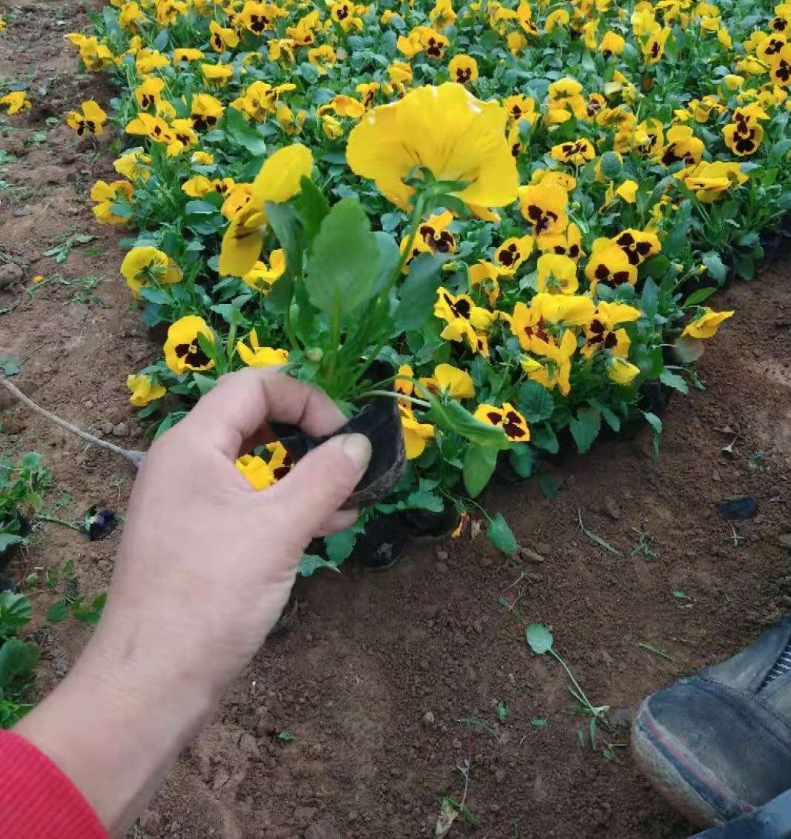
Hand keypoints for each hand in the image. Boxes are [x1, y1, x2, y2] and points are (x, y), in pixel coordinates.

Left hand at [17, 369, 370, 834]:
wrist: (151, 684)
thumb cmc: (212, 596)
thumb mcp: (280, 530)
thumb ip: (325, 478)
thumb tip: (360, 444)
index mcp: (193, 444)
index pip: (254, 385)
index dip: (306, 399)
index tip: (345, 437)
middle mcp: (184, 463)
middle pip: (254, 420)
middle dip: (308, 436)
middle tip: (349, 465)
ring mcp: (187, 501)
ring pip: (254, 464)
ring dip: (303, 475)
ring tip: (351, 502)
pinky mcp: (195, 537)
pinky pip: (245, 501)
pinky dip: (284, 505)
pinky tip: (325, 527)